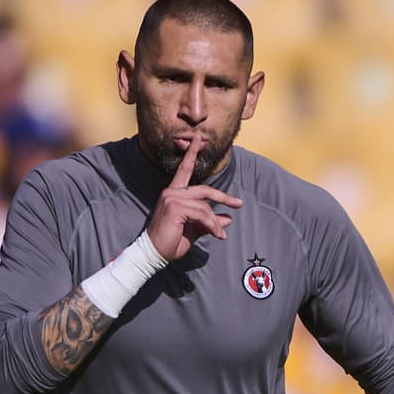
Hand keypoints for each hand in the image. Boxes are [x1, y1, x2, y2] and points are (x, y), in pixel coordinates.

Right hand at [146, 133, 242, 261]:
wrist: (154, 253)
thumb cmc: (171, 241)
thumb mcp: (194, 229)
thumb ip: (209, 221)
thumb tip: (228, 218)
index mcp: (173, 193)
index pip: (184, 170)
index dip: (191, 154)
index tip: (199, 139)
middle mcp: (171, 192)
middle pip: (204, 189)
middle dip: (223, 197)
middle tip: (238, 204)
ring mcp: (172, 198)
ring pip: (204, 206)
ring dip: (215, 221)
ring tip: (220, 234)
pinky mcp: (174, 208)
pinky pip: (202, 214)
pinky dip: (212, 225)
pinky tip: (217, 235)